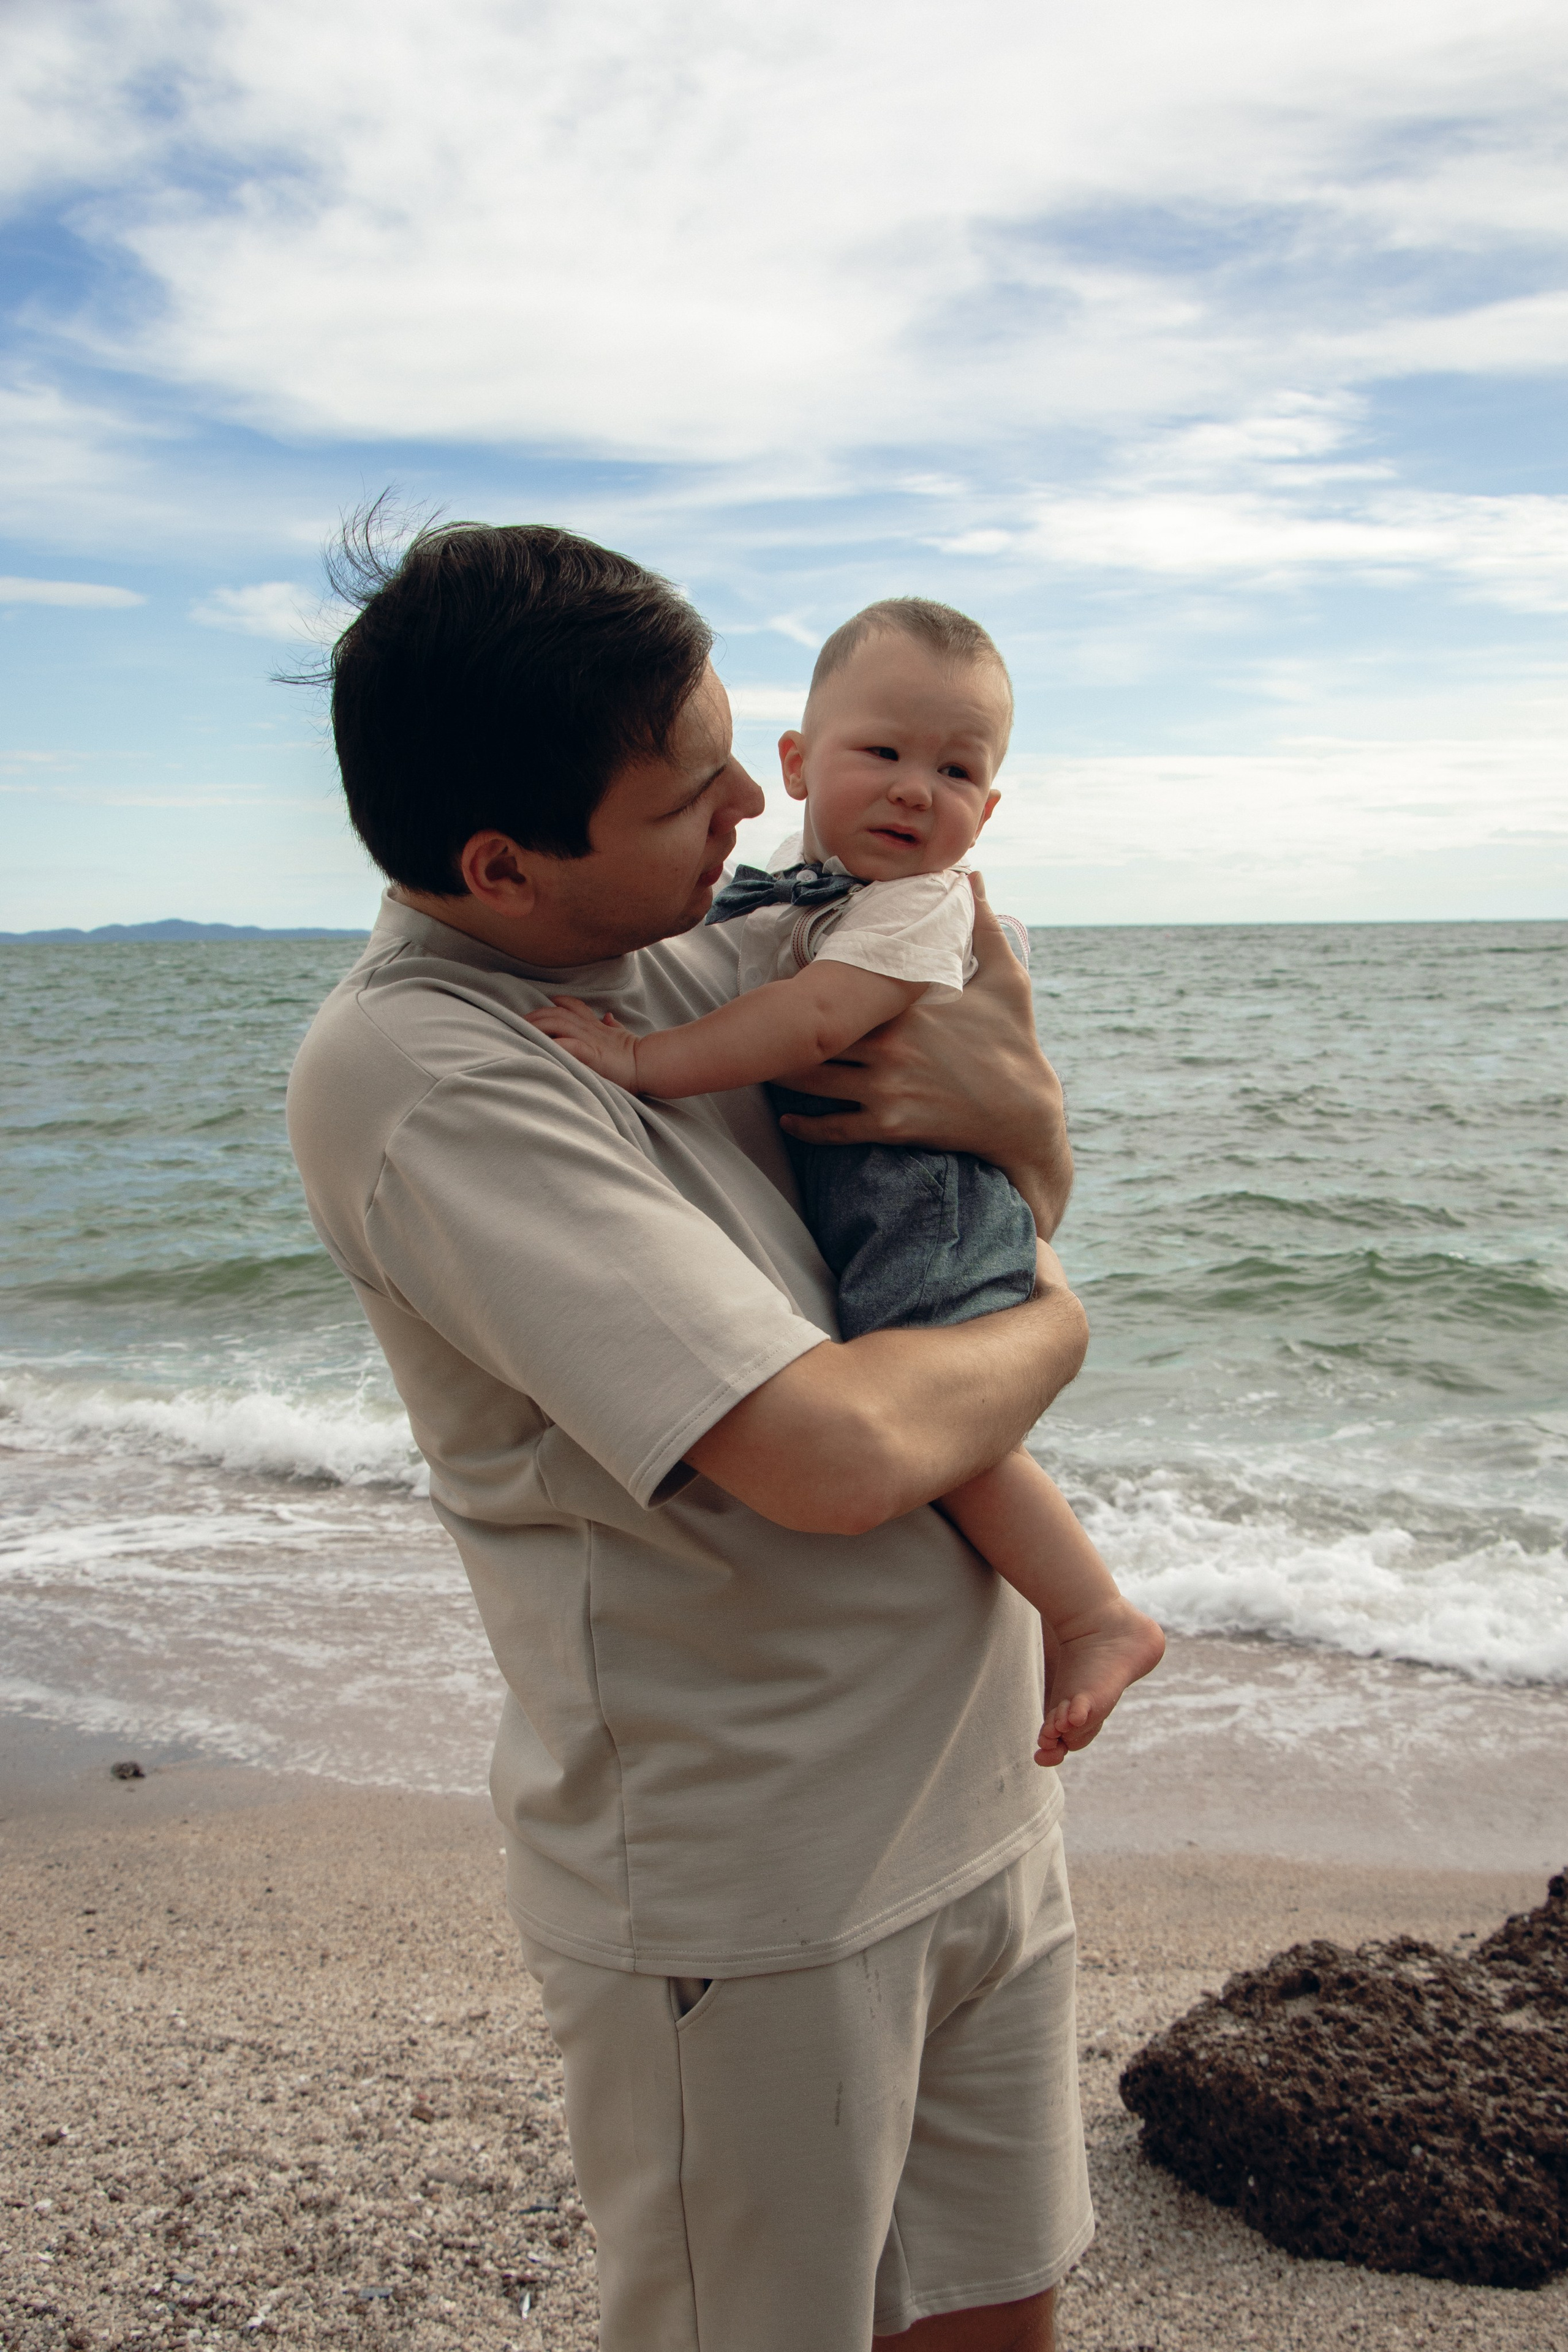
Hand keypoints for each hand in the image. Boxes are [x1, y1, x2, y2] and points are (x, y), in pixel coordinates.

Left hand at [525, 995, 640, 1090]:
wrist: (649, 1064)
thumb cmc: (637, 1056)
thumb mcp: (622, 1035)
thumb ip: (612, 1026)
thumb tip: (608, 1017)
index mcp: (597, 1026)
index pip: (575, 1007)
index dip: (560, 1002)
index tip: (548, 1000)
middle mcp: (590, 1029)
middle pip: (558, 1013)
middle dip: (537, 1014)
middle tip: (519, 1020)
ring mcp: (589, 1040)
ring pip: (558, 1023)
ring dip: (537, 1025)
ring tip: (520, 1029)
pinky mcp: (591, 1054)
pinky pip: (567, 1045)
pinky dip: (552, 1044)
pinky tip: (538, 1046)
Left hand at [773, 874, 1072, 1233]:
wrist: (1025, 1114)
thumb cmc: (1015, 1042)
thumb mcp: (1006, 978)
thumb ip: (981, 925)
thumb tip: (973, 875)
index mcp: (907, 1007)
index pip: (842, 989)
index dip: (807, 985)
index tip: (780, 977)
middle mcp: (889, 1045)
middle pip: (815, 1035)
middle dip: (784, 1030)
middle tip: (754, 1022)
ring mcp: (886, 1088)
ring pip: (813, 1081)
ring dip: (784, 1075)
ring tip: (764, 1065)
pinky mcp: (889, 1126)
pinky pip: (832, 1129)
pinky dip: (804, 1126)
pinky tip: (788, 1120)